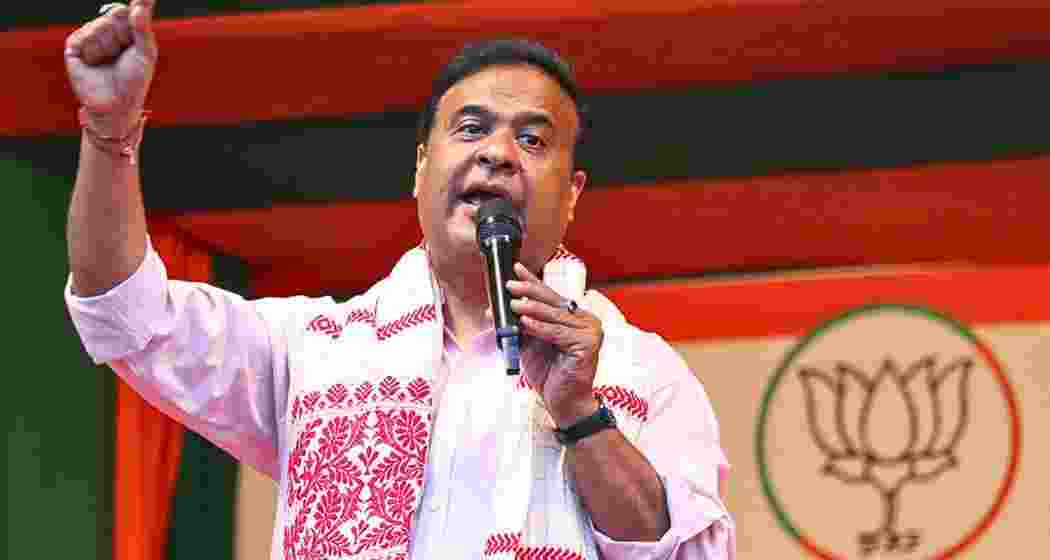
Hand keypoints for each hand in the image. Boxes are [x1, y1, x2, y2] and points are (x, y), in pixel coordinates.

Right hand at [64, 1, 158, 135]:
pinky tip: (95, 62)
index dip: (132, 13)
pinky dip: (93, 48)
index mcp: (125, 33)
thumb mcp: (145, 53)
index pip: (126, 10)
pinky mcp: (74, 48)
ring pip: (100, 25)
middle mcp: (106, 33)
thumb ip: (143, 26)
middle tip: (123, 53)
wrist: (116, 105)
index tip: (140, 12)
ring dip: (109, 45)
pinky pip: (84, 35)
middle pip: (115, 13)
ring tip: (109, 62)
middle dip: (123, 33)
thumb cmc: (134, 81)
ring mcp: (89, 39)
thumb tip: (139, 3)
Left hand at [508, 262, 602, 427]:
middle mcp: (586, 321)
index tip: (516, 269)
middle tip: (510, 286)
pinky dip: (539, 327)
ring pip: (554, 316)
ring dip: (531, 308)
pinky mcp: (587, 345)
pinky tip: (524, 322)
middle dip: (529, 292)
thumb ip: (520, 325)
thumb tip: (495, 310)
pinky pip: (557, 333)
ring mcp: (590, 332)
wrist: (564, 402)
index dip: (533, 281)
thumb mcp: (530, 343)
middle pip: (553, 302)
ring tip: (514, 304)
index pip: (550, 296)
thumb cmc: (549, 373)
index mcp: (575, 317)